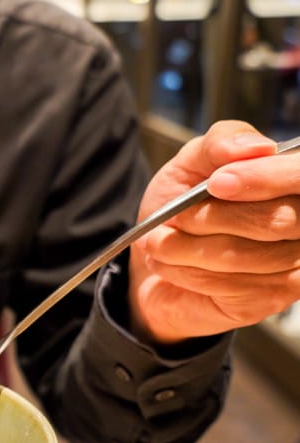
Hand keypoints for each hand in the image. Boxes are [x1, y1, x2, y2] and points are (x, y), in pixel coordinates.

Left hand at [129, 120, 299, 345]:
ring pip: (246, 256)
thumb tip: (255, 147)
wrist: (156, 257)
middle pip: (276, 221)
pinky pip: (229, 285)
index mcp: (293, 182)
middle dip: (212, 217)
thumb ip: (220, 143)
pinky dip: (186, 271)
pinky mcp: (270, 299)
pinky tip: (168, 263)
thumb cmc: (183, 205)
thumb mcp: (191, 163)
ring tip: (159, 241)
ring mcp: (293, 266)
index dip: (265, 179)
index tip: (216, 182)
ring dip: (188, 248)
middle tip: (174, 216)